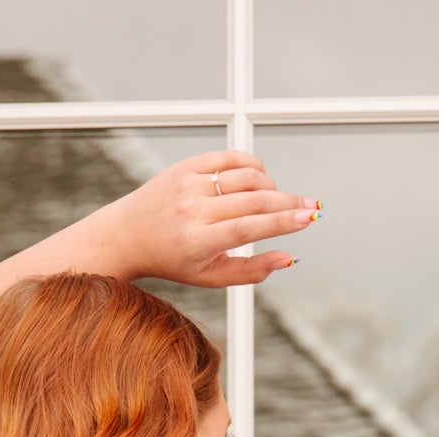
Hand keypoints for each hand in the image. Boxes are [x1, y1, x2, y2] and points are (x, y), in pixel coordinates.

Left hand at [116, 151, 320, 287]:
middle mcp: (192, 210)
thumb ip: (250, 271)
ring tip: (274, 201)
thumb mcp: (209, 277)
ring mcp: (188, 184)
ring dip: (269, 187)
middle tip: (310, 206)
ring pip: (245, 176)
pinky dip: (252, 166)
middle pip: (253, 200)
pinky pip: (229, 158)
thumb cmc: (172, 260)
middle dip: (288, 203)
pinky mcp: (186, 166)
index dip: (283, 222)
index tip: (309, 218)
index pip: (250, 227)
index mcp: (198, 242)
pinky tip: (259, 179)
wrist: (128, 235)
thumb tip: (287, 258)